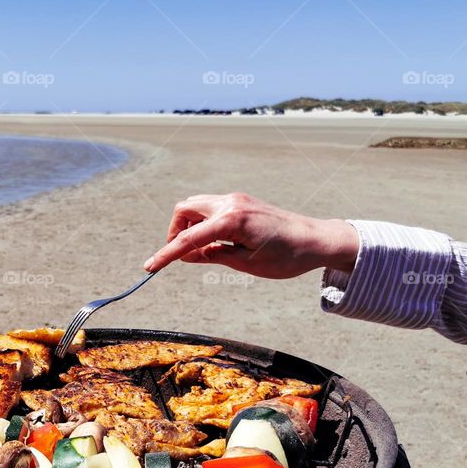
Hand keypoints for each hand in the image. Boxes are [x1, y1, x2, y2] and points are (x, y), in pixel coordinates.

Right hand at [143, 193, 358, 278]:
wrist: (317, 240)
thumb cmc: (286, 257)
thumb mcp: (246, 263)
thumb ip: (212, 255)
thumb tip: (187, 254)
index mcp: (231, 221)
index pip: (187, 239)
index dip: (166, 255)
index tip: (149, 268)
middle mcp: (230, 204)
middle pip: (184, 210)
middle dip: (175, 232)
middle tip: (182, 255)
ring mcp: (236, 199)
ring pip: (196, 206)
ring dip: (189, 226)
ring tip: (201, 250)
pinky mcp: (242, 202)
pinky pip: (211, 208)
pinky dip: (203, 222)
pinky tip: (215, 241)